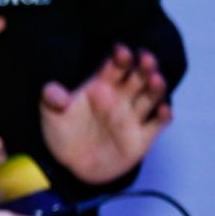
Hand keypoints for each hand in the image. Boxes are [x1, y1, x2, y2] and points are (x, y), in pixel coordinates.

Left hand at [40, 44, 172, 183]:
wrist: (71, 165)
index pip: (114, 66)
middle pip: (138, 77)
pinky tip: (163, 109)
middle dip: (143, 66)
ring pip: (151, 97)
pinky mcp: (141, 138)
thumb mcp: (50, 115)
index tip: (120, 50)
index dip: (119, 57)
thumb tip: (53, 91)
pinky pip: (156, 125)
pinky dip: (163, 116)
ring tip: (155, 78)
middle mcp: (121, 98)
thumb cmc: (63, 132)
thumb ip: (51, 100)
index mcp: (101, 86)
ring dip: (156, 87)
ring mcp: (132, 117)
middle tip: (145, 57)